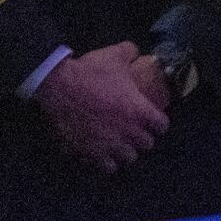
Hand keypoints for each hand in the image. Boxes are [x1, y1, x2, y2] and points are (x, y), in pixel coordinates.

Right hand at [33, 41, 169, 172]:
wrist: (58, 86)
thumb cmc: (91, 71)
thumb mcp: (116, 54)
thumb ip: (132, 52)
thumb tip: (138, 52)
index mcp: (139, 110)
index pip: (162, 126)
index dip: (159, 122)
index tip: (153, 119)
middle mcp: (128, 131)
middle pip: (147, 144)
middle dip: (143, 138)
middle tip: (136, 131)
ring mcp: (109, 144)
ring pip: (129, 159)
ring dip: (127, 152)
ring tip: (122, 145)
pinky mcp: (89, 153)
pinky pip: (107, 168)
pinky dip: (108, 163)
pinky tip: (104, 154)